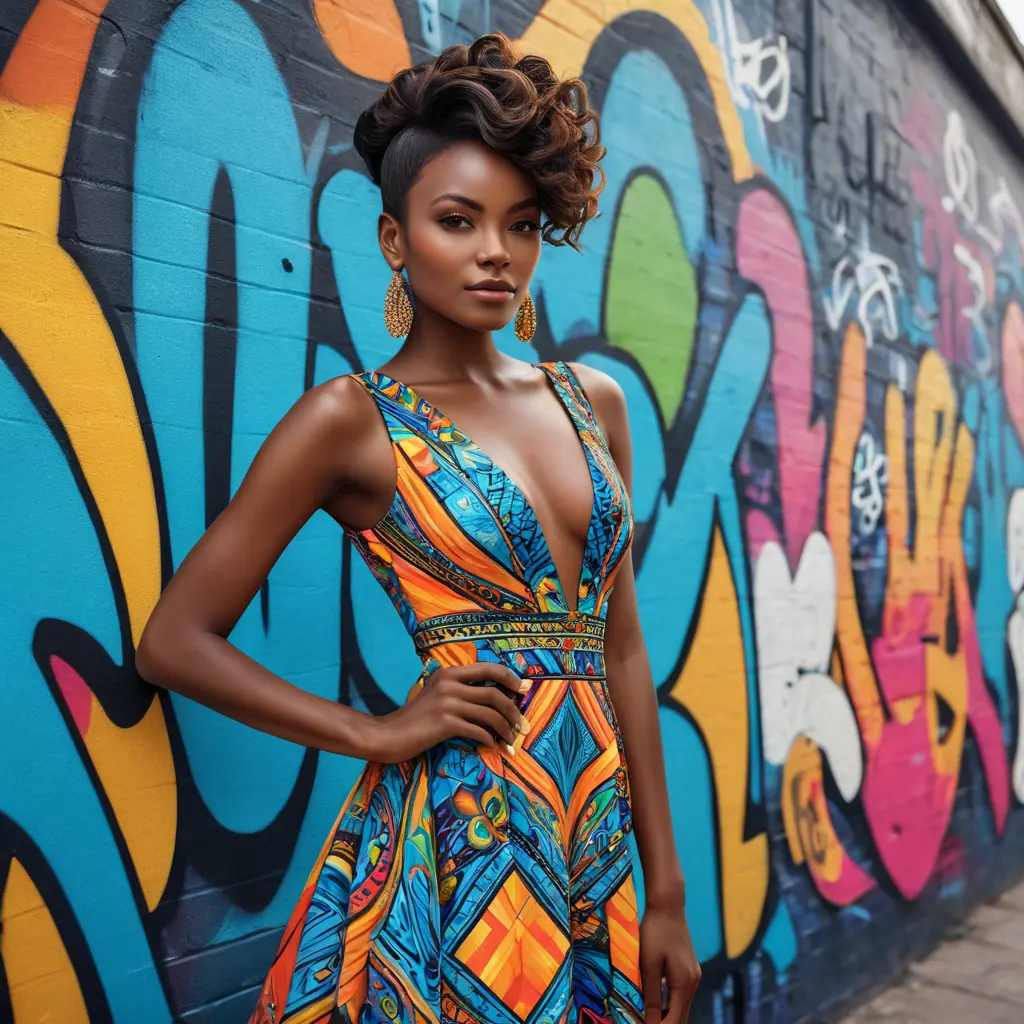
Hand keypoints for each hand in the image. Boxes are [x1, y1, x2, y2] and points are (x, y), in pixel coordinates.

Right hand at [362, 662, 532, 762]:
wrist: (388, 735)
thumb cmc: (414, 719)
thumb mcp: (436, 696)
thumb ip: (460, 692)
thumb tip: (494, 698)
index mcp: (448, 673)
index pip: (488, 668)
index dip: (510, 678)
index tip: (523, 690)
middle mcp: (449, 683)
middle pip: (494, 693)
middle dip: (513, 710)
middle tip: (521, 724)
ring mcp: (447, 702)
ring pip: (490, 713)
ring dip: (506, 728)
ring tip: (511, 739)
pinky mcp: (445, 723)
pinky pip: (479, 731)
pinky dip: (490, 740)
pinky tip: (493, 746)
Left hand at [640, 898, 700, 1022]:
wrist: (668, 905)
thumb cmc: (655, 931)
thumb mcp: (649, 963)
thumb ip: (651, 994)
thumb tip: (650, 1022)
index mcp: (684, 983)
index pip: (674, 1019)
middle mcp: (693, 982)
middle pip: (681, 1016)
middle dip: (664, 1023)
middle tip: (643, 1023)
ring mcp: (693, 974)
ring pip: (681, 1006)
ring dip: (667, 1015)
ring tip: (647, 1017)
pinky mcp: (689, 968)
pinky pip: (681, 994)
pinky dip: (670, 1003)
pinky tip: (655, 1003)